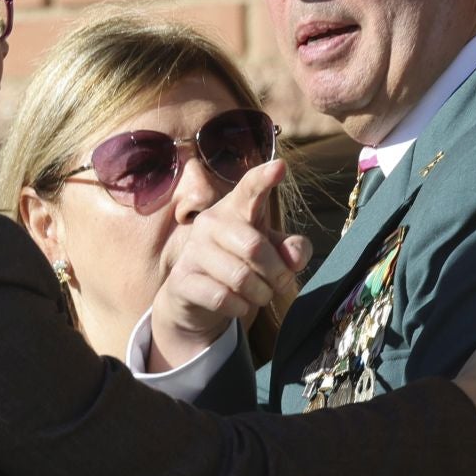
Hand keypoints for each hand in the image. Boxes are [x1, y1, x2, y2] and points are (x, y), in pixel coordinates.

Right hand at [150, 160, 312, 368]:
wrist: (196, 298)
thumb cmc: (240, 264)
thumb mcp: (272, 254)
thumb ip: (292, 251)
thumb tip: (294, 259)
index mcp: (236, 208)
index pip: (249, 188)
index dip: (264, 178)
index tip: (280, 167)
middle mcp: (211, 222)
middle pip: (254, 247)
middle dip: (277, 274)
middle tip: (281, 284)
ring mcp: (193, 250)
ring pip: (240, 277)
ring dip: (260, 294)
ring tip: (261, 295)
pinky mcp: (181, 280)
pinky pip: (222, 298)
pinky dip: (239, 308)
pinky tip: (239, 305)